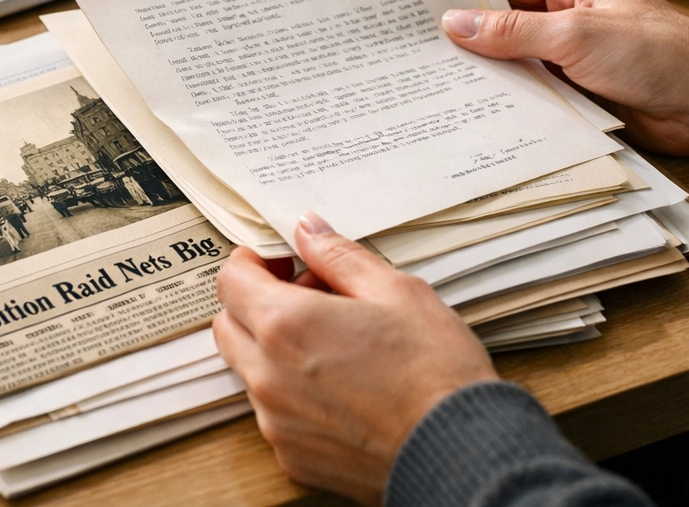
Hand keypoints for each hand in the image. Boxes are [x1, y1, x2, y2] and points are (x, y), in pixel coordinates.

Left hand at [213, 212, 497, 504]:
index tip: (280, 262)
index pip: (230, 280)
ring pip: (250, 371)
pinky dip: (292, 393)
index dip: (253, 262)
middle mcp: (268, 378)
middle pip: (228, 326)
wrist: (460, 452)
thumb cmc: (435, 375)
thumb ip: (339, 257)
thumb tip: (309, 231)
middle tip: (307, 297)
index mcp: (286, 327)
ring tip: (333, 343)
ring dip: (274, 350)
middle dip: (256, 304)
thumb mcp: (396, 291)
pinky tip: (341, 386)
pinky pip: (273, 413)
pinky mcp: (293, 457)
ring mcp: (277, 422)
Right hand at [443, 0, 688, 155]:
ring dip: (486, 72)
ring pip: (515, 61)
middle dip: (467, 35)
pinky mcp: (578, 93)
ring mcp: (572, 57)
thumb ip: (514, 31)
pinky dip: (508, 100)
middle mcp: (568, 17)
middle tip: (417, 49)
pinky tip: (475, 110)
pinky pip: (532, 93)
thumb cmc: (659, 55)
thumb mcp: (578, 34)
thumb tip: (457, 22)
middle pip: (504, 22)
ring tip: (434, 82)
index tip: (420, 3)